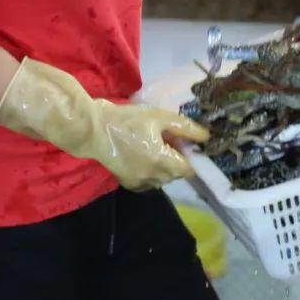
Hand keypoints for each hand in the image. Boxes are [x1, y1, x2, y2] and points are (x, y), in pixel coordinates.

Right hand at [94, 102, 209, 190]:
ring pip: (163, 179)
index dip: (192, 157)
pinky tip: (144, 156)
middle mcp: (152, 177)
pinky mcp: (128, 183)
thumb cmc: (127, 120)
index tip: (188, 144)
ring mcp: (139, 182)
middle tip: (169, 140)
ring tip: (156, 147)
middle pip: (176, 174)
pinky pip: (148, 182)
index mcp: (161, 161)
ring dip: (165, 167)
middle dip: (178, 160)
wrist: (92, 130)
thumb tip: (206, 137)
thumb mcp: (159, 117)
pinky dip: (151, 173)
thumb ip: (185, 128)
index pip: (189, 169)